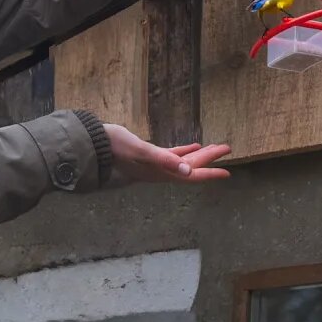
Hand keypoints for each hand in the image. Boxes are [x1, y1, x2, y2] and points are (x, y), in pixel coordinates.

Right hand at [103, 123, 231, 184]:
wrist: (94, 147)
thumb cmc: (117, 148)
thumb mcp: (142, 151)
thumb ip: (165, 160)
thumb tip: (188, 170)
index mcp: (162, 172)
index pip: (191, 175)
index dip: (210, 174)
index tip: (227, 172)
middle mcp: (161, 171)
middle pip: (191, 167)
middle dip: (209, 160)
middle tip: (227, 148)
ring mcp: (154, 165)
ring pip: (183, 161)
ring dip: (198, 155)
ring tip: (214, 147)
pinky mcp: (147, 155)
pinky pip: (171, 155)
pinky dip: (182, 151)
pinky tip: (191, 145)